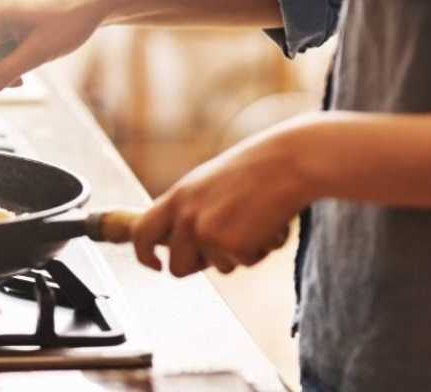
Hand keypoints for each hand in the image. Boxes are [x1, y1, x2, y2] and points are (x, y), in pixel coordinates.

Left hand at [131, 120, 313, 276]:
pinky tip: (269, 224)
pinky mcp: (232, 246)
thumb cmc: (255, 170)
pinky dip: (261, 250)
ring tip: (254, 219)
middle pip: (177, 267)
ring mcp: (207, 233)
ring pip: (218, 268)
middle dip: (199, 266)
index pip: (142, 233)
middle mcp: (185, 217)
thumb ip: (189, 210)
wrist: (289, 162)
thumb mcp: (207, 184)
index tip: (155, 265)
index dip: (143, 255)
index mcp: (176, 198)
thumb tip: (177, 242)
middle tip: (226, 244)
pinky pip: (245, 263)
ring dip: (238, 253)